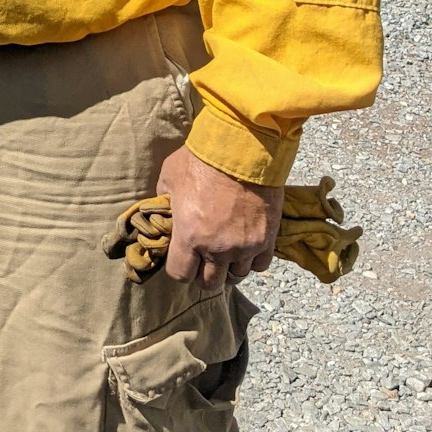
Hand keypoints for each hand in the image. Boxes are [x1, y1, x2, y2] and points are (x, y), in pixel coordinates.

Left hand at [157, 146, 282, 288]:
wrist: (243, 148)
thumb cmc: (201, 160)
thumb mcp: (170, 178)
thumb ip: (165, 202)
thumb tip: (164, 213)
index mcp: (189, 236)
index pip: (180, 275)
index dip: (179, 269)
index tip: (180, 258)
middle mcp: (217, 249)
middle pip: (209, 283)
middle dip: (203, 274)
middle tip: (202, 259)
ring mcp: (244, 246)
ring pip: (236, 276)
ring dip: (228, 268)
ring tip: (225, 253)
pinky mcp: (266, 239)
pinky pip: (259, 265)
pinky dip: (251, 260)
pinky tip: (245, 248)